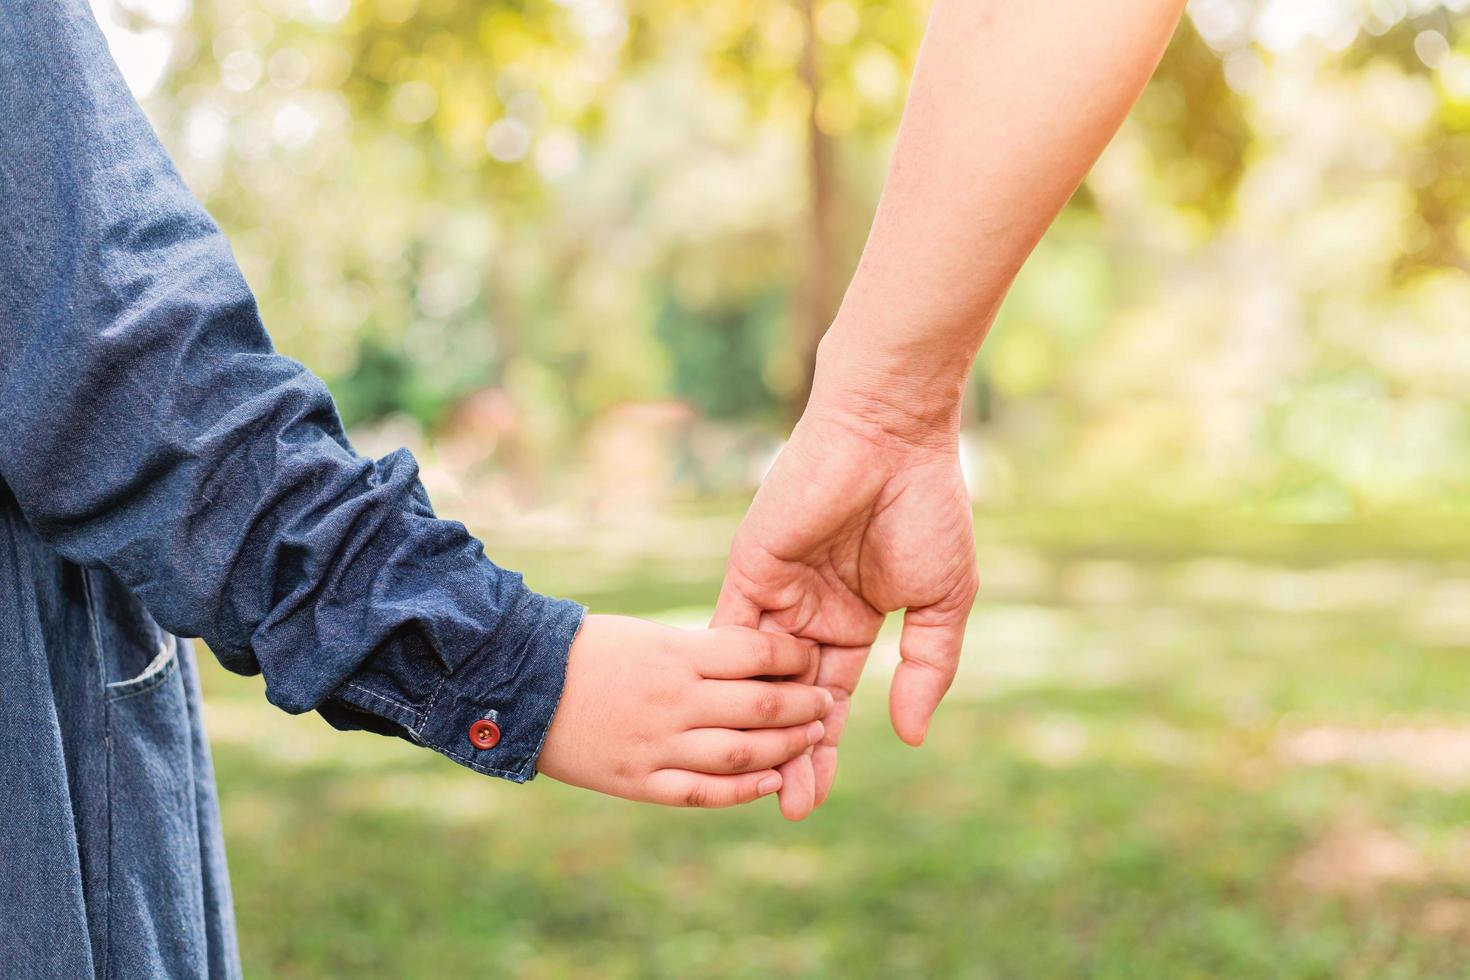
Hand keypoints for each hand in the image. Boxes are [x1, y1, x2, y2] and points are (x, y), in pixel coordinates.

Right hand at [537, 614, 832, 806]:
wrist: (518, 685)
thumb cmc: (585, 651)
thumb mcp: (645, 635)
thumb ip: (696, 652)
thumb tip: (755, 661)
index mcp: (674, 653)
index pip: (755, 652)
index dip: (792, 655)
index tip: (811, 656)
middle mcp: (673, 700)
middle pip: (761, 707)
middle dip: (803, 705)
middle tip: (827, 701)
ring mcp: (657, 745)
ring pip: (742, 754)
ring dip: (785, 748)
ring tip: (810, 738)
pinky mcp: (639, 781)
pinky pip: (703, 792)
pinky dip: (743, 791)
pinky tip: (772, 782)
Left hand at [712, 398, 977, 819]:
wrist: (890, 439)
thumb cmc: (926, 509)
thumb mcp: (941, 601)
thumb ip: (925, 668)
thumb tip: (912, 736)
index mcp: (852, 620)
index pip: (831, 700)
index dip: (823, 750)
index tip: (811, 801)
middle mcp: (808, 613)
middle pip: (789, 700)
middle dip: (790, 754)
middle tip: (788, 809)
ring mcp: (776, 594)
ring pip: (756, 678)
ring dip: (756, 727)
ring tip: (757, 781)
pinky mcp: (749, 571)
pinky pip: (729, 634)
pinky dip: (725, 677)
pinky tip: (722, 722)